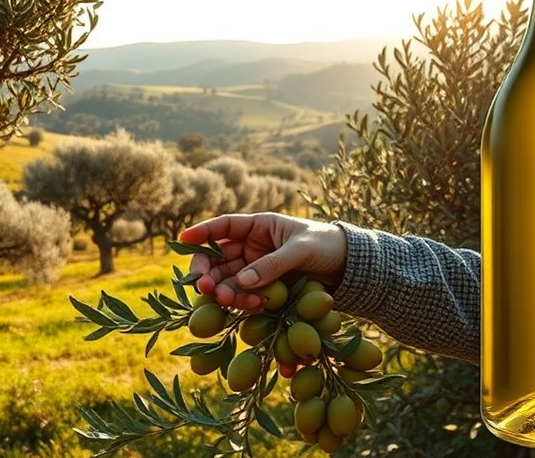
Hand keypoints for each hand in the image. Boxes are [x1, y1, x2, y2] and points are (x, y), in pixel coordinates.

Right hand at [178, 212, 347, 309]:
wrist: (351, 269)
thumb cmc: (328, 246)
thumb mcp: (302, 250)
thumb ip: (273, 264)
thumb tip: (243, 280)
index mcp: (259, 226)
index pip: (224, 226)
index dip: (202, 232)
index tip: (183, 240)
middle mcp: (252, 247)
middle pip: (218, 259)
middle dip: (209, 273)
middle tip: (207, 289)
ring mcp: (257, 270)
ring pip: (228, 281)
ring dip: (226, 293)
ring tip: (232, 302)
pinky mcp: (265, 290)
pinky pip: (246, 297)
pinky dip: (246, 304)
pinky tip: (256, 307)